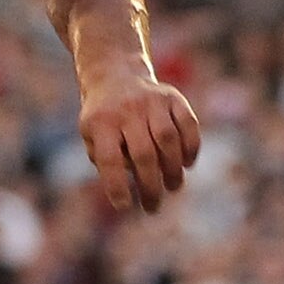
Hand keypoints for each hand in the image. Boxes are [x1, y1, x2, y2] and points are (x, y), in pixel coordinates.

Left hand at [77, 65, 201, 214]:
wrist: (115, 76)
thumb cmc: (103, 118)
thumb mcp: (92, 136)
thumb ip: (105, 160)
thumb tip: (128, 188)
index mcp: (100, 123)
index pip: (109, 160)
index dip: (117, 186)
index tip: (125, 207)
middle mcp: (127, 111)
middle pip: (143, 154)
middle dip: (150, 185)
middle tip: (154, 206)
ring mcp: (152, 102)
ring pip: (168, 140)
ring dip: (173, 169)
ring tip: (173, 187)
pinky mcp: (173, 97)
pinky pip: (188, 124)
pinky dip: (191, 147)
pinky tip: (187, 163)